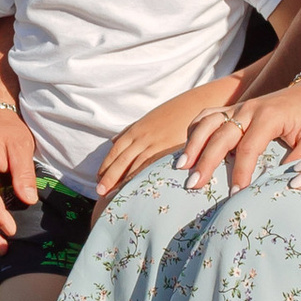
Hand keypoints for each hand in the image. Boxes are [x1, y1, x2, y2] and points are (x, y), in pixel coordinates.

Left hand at [97, 74, 238, 195]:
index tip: (99, 178)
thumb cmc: (176, 112)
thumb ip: (131, 130)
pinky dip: (144, 179)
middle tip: (100, 192)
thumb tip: (112, 141)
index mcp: (138, 129)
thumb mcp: (150, 118)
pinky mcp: (172, 151)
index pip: (117, 149)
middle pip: (122, 160)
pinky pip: (155, 167)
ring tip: (114, 196)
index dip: (107, 165)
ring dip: (124, 181)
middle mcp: (145, 136)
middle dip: (110, 177)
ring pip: (136, 166)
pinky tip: (139, 190)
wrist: (201, 103)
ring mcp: (158, 144)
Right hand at [178, 78, 300, 188]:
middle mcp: (249, 109)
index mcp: (269, 116)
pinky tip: (187, 149)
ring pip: (207, 121)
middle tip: (194, 185)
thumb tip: (285, 184)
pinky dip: (194, 130)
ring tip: (181, 166)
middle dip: (205, 161)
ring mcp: (238, 107)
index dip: (240, 172)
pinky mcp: (233, 109)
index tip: (235, 193)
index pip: (248, 147)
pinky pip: (207, 116)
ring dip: (192, 143)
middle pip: (220, 135)